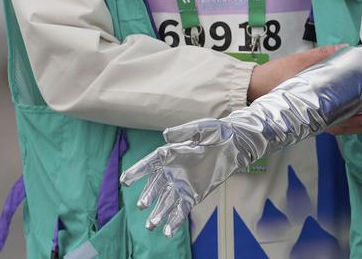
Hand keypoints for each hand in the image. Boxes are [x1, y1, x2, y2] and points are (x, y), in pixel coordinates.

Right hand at [120, 117, 251, 236]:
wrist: (235, 144)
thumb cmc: (217, 132)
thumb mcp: (201, 128)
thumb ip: (184, 132)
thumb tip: (166, 135)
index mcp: (171, 154)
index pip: (151, 163)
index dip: (138, 171)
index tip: (126, 181)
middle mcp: (173, 171)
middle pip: (156, 185)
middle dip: (149, 195)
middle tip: (142, 205)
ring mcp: (183, 184)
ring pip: (166, 201)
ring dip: (158, 213)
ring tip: (150, 225)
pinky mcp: (194, 194)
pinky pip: (182, 208)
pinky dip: (175, 220)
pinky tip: (168, 232)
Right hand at [249, 45, 361, 134]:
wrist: (250, 87)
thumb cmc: (272, 77)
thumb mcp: (296, 62)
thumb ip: (320, 55)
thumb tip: (343, 47)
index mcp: (309, 108)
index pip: (335, 122)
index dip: (353, 122)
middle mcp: (311, 117)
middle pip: (340, 127)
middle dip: (361, 127)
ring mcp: (309, 118)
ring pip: (335, 126)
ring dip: (354, 124)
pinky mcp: (306, 114)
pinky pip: (329, 120)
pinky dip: (343, 118)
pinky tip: (354, 112)